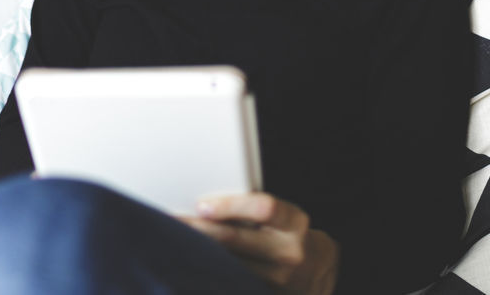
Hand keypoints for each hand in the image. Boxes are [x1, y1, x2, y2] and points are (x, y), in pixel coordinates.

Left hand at [174, 191, 338, 293]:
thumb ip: (255, 211)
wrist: (318, 272)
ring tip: (173, 243)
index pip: (264, 207)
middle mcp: (289, 252)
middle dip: (200, 229)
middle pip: (237, 239)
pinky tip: (191, 269)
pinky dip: (209, 275)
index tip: (202, 205)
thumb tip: (206, 206)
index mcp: (295, 224)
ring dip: (198, 253)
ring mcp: (278, 280)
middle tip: (171, 221)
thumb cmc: (290, 237)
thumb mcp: (284, 218)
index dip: (231, 205)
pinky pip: (231, 285)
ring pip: (229, 265)